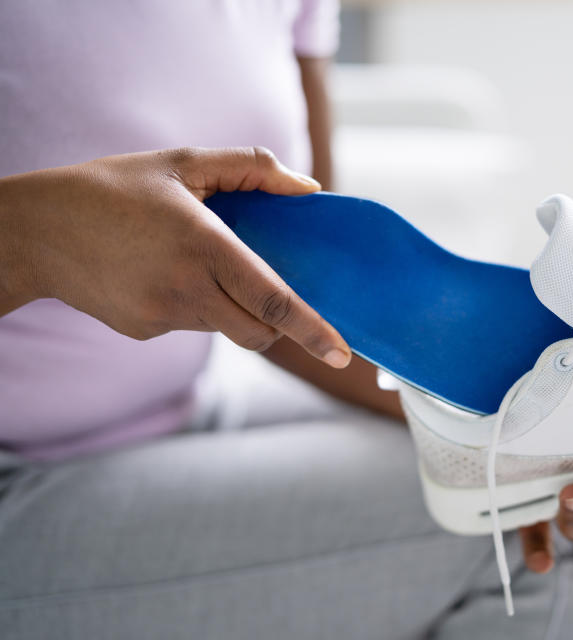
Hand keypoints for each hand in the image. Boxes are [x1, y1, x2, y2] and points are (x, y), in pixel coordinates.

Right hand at [0, 147, 350, 366]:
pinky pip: (189, 325)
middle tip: (267, 290)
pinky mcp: (143, 331)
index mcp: (203, 244)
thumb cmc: (114, 188)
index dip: (313, 330)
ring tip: (191, 262)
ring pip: (224, 327)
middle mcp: (185, 288)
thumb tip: (308, 188)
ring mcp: (161, 315)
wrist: (34, 229)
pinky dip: (194, 306)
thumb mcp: (183, 162)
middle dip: (276, 322)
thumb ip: (252, 169)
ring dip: (229, 305)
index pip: (273, 300)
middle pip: (258, 330)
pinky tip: (160, 274)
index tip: (342, 352)